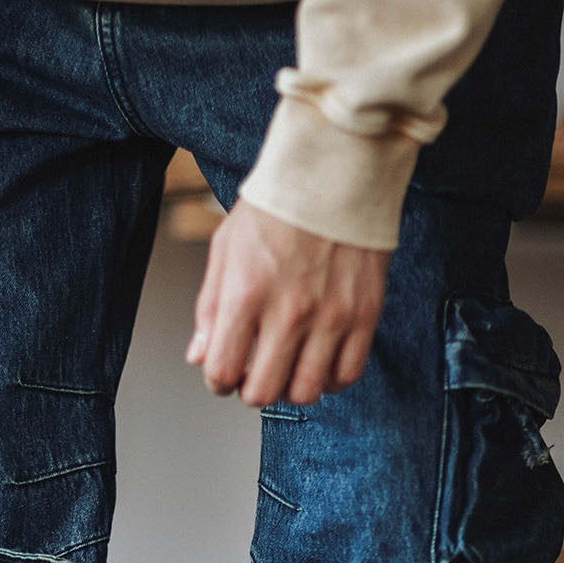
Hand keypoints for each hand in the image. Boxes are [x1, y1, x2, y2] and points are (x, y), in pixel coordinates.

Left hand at [186, 198, 390, 407]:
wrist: (338, 169)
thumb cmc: (279, 204)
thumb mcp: (226, 248)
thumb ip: (209, 308)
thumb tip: (199, 357)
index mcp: (246, 293)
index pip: (222, 372)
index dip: (217, 382)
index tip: (223, 375)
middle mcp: (288, 311)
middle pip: (263, 393)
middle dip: (251, 390)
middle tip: (254, 373)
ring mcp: (330, 316)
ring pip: (306, 392)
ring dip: (290, 388)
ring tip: (288, 367)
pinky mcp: (364, 315)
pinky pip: (347, 375)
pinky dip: (329, 379)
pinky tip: (319, 361)